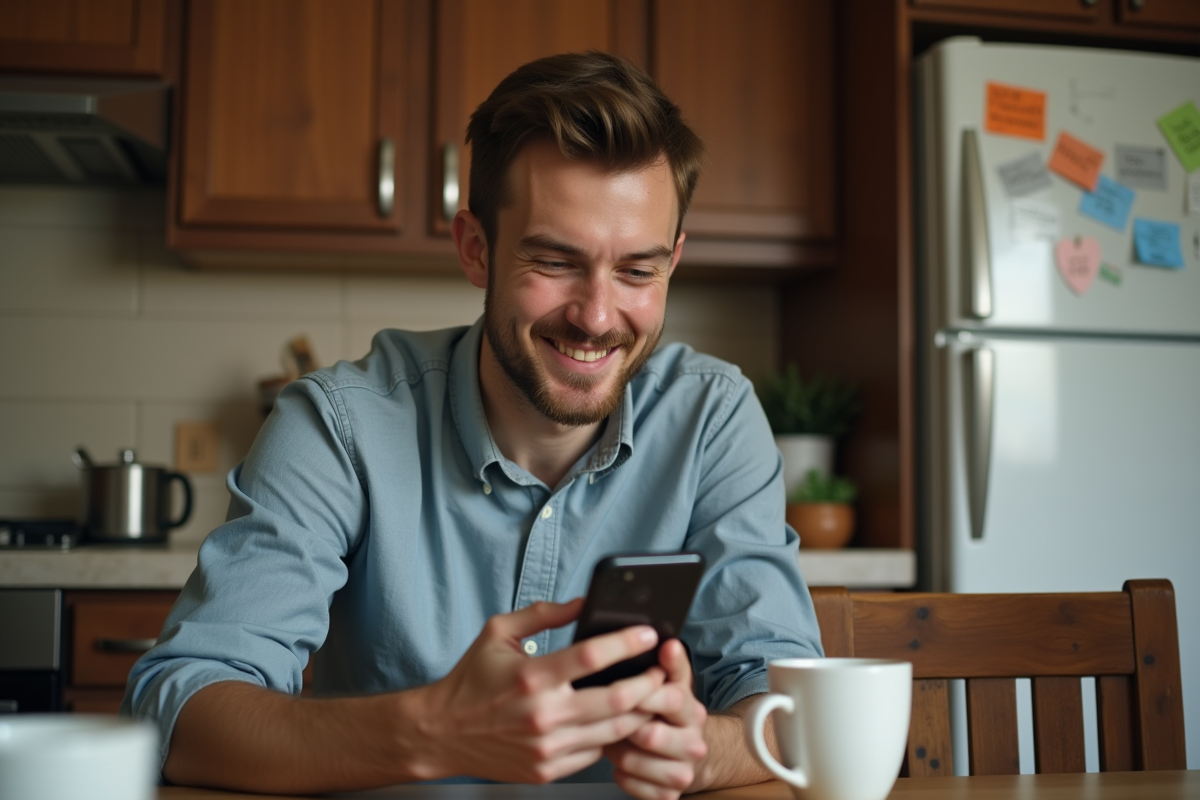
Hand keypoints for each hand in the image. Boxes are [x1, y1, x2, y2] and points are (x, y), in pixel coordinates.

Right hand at [417, 598, 667, 783]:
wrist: (441, 733)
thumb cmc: (471, 679)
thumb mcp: (498, 633)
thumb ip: (543, 615)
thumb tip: (583, 602)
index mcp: (532, 676)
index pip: (592, 656)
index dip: (627, 643)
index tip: (649, 633)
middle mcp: (543, 714)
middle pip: (618, 699)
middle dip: (649, 683)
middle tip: (660, 670)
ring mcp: (547, 747)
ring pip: (615, 731)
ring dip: (640, 712)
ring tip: (650, 695)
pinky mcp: (547, 770)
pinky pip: (595, 753)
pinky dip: (612, 737)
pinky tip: (618, 722)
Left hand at [604, 639, 708, 799]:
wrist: (689, 754)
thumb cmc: (670, 714)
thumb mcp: (675, 685)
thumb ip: (671, 664)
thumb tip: (668, 643)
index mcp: (692, 711)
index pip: (669, 698)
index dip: (642, 693)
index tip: (621, 687)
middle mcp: (694, 743)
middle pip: (651, 735)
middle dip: (625, 726)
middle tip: (613, 719)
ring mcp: (683, 772)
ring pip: (636, 763)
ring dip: (618, 751)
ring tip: (614, 740)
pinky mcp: (670, 795)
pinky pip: (633, 786)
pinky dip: (621, 775)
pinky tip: (621, 763)